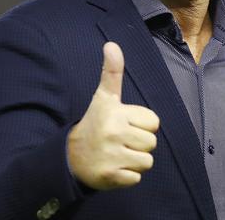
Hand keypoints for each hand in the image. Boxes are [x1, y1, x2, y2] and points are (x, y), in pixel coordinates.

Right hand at [67, 42, 159, 189]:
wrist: (71, 157)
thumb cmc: (95, 122)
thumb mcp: (104, 96)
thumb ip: (111, 71)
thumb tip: (111, 44)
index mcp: (115, 113)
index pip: (153, 122)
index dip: (142, 124)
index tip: (124, 123)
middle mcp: (113, 133)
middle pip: (151, 142)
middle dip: (139, 143)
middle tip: (120, 140)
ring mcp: (111, 157)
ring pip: (147, 162)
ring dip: (135, 160)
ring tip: (118, 153)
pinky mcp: (111, 178)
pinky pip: (137, 178)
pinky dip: (128, 176)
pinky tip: (114, 167)